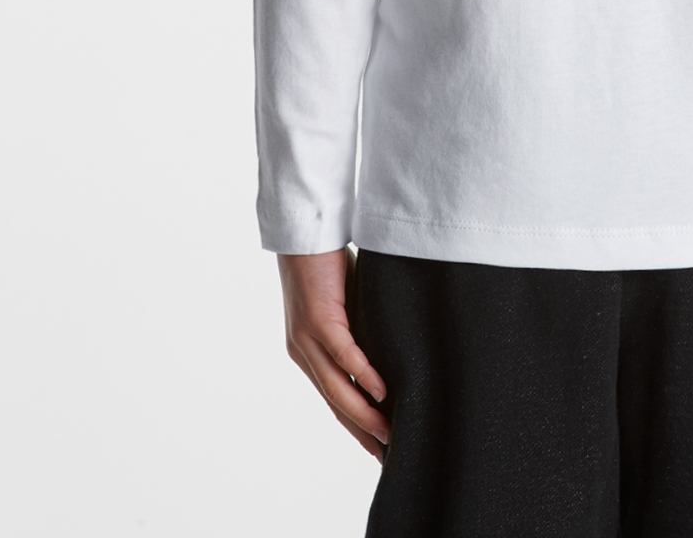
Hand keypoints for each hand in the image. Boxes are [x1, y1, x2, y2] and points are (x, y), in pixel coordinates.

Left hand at [278, 249, 389, 462]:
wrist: (305, 234)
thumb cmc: (328, 266)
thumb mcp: (346, 309)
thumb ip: (359, 335)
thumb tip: (390, 357)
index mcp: (308, 354)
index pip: (334, 400)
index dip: (355, 427)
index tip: (378, 449)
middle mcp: (303, 354)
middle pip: (336, 404)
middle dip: (362, 433)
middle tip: (387, 457)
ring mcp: (307, 340)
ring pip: (337, 388)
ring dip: (364, 415)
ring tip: (387, 435)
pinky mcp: (318, 320)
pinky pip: (343, 355)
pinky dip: (363, 375)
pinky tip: (381, 392)